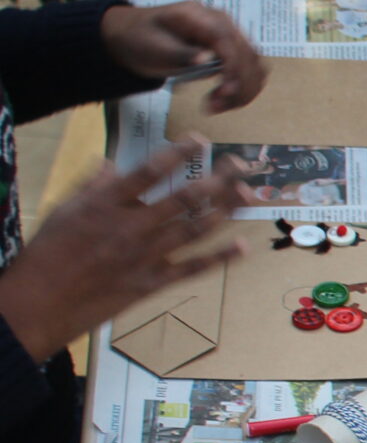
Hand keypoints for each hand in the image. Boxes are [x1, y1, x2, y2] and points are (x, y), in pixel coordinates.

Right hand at [0, 141, 248, 360]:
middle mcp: (130, 227)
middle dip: (216, 180)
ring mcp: (144, 256)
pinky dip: (219, 258)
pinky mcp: (151, 282)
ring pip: (194, 229)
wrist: (40, 302)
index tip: (200, 140)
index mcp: (106, 204)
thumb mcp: (63, 210)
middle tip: (240, 165)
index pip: (148, 172)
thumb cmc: (47, 253)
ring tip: (248, 195)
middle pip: (183, 199)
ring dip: (225, 211)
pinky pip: (191, 268)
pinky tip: (243, 247)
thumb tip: (112, 164)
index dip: (177, 153)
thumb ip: (92, 186)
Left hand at [99, 1, 267, 111]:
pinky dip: (242, 91)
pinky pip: (249, 73)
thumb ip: (181, 53)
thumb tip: (207, 59)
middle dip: (238, 85)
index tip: (224, 93)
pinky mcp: (231, 53)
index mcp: (204, 18)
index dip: (233, 69)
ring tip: (216, 106)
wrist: (133, 36)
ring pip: (255, 67)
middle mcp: (224, 25)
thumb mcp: (153, 46)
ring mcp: (230, 39)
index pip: (230, 42)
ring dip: (243, 91)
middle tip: (214, 107)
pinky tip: (224, 101)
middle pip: (249, 56)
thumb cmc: (140, 38)